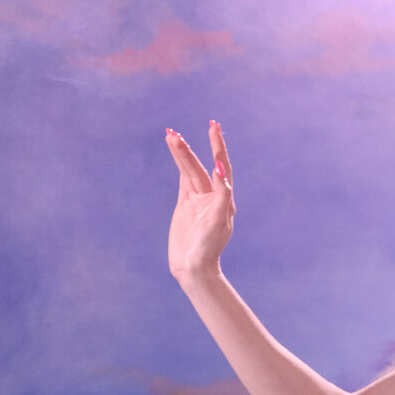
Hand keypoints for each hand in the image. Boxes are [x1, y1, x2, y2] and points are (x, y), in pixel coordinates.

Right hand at [166, 120, 234, 280]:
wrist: (194, 268)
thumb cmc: (209, 247)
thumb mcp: (217, 219)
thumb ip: (222, 193)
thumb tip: (221, 170)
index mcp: (225, 199)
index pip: (222, 166)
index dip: (217, 146)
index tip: (213, 126)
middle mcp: (213, 197)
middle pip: (200, 167)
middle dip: (188, 150)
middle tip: (173, 132)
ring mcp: (198, 200)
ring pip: (189, 171)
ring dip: (180, 153)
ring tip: (170, 136)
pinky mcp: (186, 205)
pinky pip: (184, 179)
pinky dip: (179, 164)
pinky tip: (175, 149)